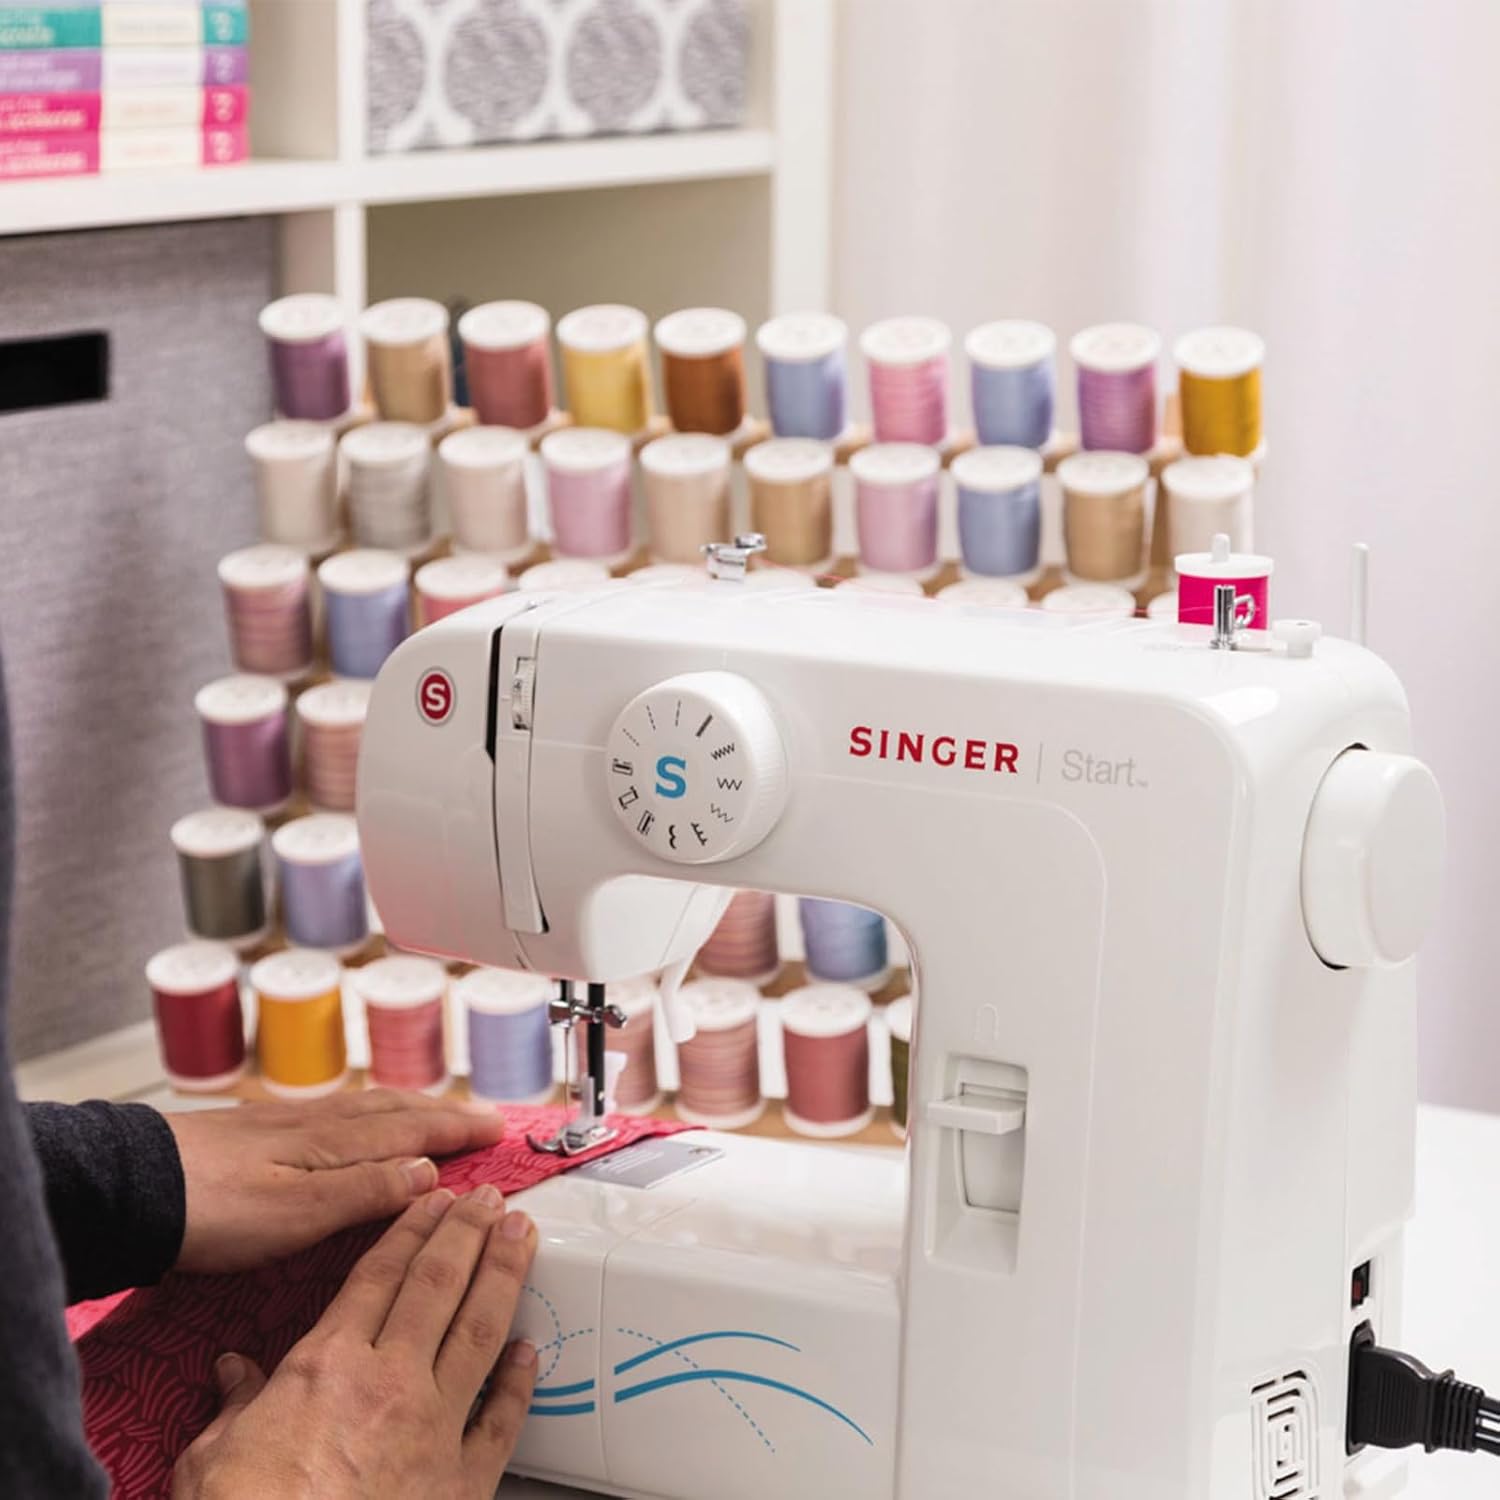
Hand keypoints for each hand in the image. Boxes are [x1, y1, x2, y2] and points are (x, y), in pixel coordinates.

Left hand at [167, 1090, 505, 1272]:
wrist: (131, 1189)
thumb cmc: (208, 1208)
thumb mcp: (296, 1213)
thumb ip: (365, 1191)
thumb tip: (430, 1173)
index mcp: (335, 1143)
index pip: (415, 1131)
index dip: (460, 1131)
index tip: (500, 1130)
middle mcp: (319, 1124)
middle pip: (397, 1111)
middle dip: (445, 1114)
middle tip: (484, 1118)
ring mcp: (287, 1124)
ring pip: (367, 1109)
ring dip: (411, 1109)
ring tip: (436, 1113)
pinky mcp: (259, 1132)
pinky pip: (337, 1114)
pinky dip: (369, 1114)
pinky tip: (358, 1122)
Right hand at [171, 1187, 539, 1499]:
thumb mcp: (210, 1459)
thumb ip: (234, 1406)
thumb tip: (232, 1373)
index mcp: (326, 1366)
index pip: (380, 1275)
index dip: (412, 1229)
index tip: (435, 1199)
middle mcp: (387, 1383)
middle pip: (438, 1285)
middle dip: (469, 1232)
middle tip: (491, 1199)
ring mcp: (431, 1429)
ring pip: (479, 1331)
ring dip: (504, 1276)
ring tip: (523, 1237)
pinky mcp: (460, 1483)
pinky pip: (500, 1422)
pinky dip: (519, 1383)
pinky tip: (531, 1352)